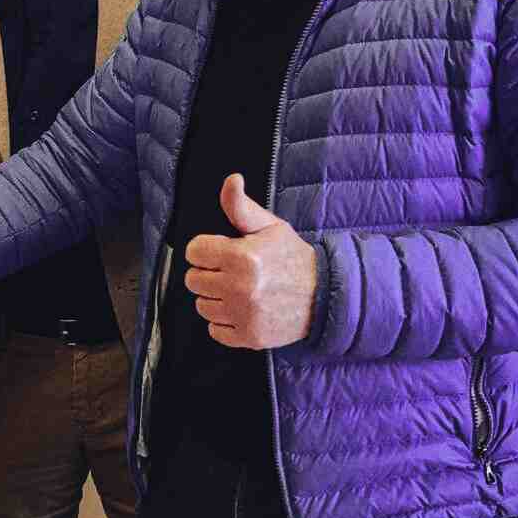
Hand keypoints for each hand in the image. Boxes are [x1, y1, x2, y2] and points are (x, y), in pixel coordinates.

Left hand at [184, 174, 316, 349]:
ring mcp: (244, 314)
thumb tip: (232, 180)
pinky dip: (223, 322)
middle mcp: (240, 287)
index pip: (194, 251)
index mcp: (242, 256)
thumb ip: (241, 206)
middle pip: (193, 280)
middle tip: (229, 271)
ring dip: (214, 298)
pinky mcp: (249, 337)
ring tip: (236, 290)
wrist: (324, 295)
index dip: (205, 249)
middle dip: (208, 272)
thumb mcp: (270, 226)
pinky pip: (214, 330)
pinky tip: (240, 309)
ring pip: (201, 305)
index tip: (219, 251)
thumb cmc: (293, 258)